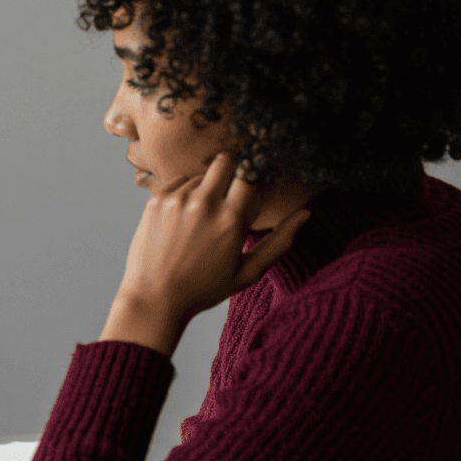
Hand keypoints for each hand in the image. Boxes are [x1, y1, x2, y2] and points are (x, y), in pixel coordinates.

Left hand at [101, 154, 310, 354]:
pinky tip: (181, 219)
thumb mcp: (247, 272)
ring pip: (199, 175)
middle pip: (225, 161)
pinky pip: (176, 182)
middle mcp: (204, 204)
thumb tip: (305, 214)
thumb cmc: (203, 290)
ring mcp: (177, 200)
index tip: (248, 188)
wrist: (154, 299)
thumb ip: (279, 242)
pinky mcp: (156, 201)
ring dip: (204, 188)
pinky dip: (183, 193)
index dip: (251, 179)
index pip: (251, 174)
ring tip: (199, 219)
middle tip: (226, 194)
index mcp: (232, 220)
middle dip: (229, 173)